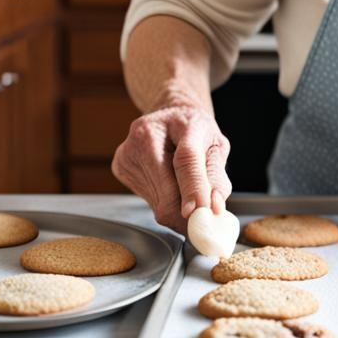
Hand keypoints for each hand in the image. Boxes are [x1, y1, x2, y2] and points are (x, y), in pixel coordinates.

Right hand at [111, 103, 230, 234]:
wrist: (171, 115)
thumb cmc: (196, 131)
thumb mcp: (217, 146)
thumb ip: (217, 177)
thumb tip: (213, 207)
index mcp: (181, 122)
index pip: (186, 159)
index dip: (192, 188)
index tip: (198, 212)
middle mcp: (147, 134)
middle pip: (166, 189)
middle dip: (185, 212)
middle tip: (201, 222)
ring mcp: (129, 150)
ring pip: (156, 202)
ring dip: (175, 207)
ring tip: (184, 189)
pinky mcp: (120, 166)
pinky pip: (146, 200)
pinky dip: (162, 202)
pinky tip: (168, 184)